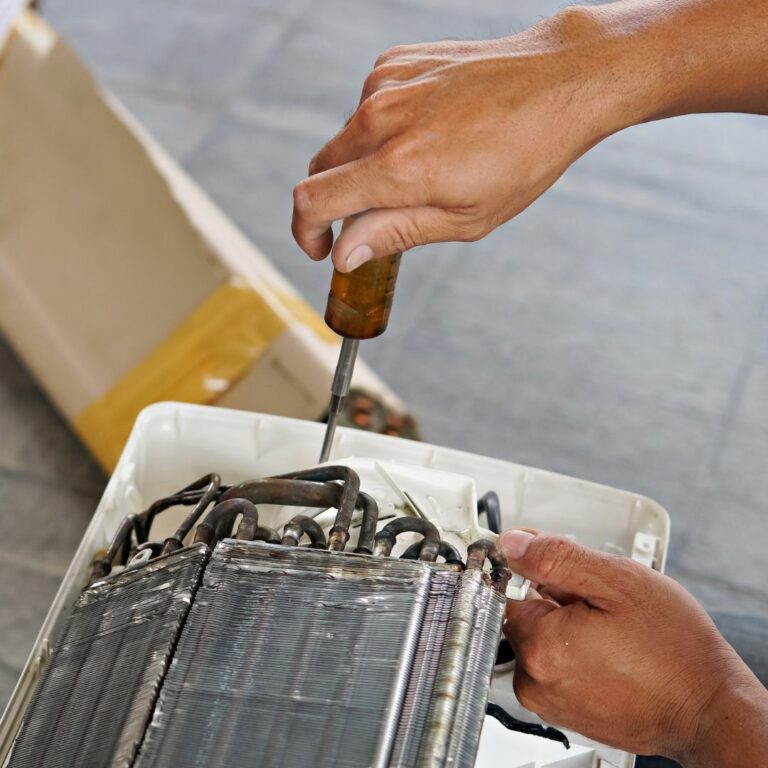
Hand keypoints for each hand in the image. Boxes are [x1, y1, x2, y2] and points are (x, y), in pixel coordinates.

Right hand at [292, 0, 767, 271]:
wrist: (559, 80)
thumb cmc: (523, 157)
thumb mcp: (466, 218)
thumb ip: (395, 234)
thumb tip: (346, 254)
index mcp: (399, 167)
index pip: (313, 201)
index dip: (305, 233)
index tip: (320, 249)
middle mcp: (381, 119)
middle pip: (320, 171)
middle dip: (334, 205)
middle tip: (369, 223)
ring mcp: (385, 84)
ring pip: (344, 140)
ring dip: (361, 166)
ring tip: (417, 172)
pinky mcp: (394, 61)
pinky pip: (366, 109)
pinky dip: (380, 131)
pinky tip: (424, 134)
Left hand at [500, 530, 767, 765]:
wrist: (710, 709)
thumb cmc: (674, 650)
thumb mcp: (616, 581)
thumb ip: (555, 557)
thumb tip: (513, 543)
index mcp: (541, 645)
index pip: (505, 591)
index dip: (531, 571)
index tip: (557, 568)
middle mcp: (536, 681)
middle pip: (522, 617)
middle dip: (553, 600)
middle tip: (599, 602)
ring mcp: (551, 702)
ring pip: (540, 642)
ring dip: (566, 627)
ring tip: (611, 630)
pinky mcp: (568, 714)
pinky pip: (556, 669)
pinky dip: (576, 654)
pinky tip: (611, 652)